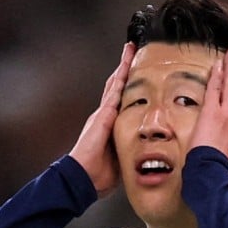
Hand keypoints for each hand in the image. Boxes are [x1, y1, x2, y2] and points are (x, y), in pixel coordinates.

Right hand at [70, 42, 134, 196]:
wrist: (83, 177)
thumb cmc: (99, 174)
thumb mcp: (120, 160)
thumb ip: (129, 151)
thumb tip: (144, 155)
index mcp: (109, 126)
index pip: (121, 101)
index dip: (127, 86)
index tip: (136, 74)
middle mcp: (104, 115)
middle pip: (116, 86)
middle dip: (124, 69)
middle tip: (132, 51)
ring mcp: (102, 113)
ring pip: (114, 84)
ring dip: (122, 66)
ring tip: (129, 50)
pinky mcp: (103, 115)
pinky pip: (113, 92)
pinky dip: (120, 77)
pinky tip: (125, 64)